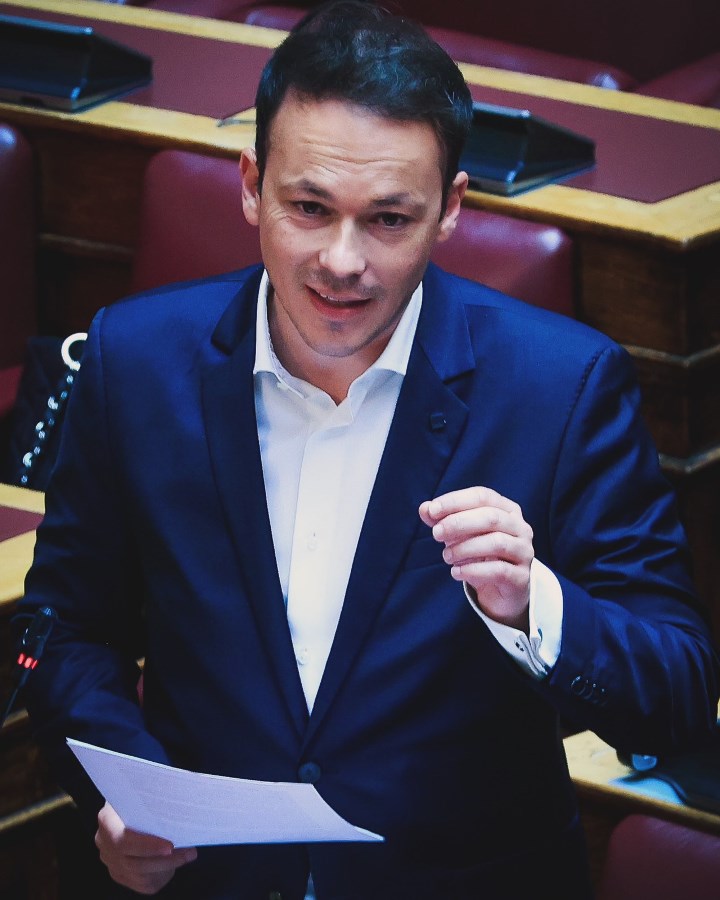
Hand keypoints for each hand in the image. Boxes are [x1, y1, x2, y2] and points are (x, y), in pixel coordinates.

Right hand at [95, 801, 196, 894]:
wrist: (133, 807)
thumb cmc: (143, 797)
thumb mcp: (145, 792)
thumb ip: (155, 799)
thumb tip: (179, 802)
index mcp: (107, 818)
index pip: (123, 839)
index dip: (147, 846)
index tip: (170, 846)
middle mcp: (104, 842)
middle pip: (133, 861)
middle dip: (164, 859)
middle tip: (188, 851)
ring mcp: (110, 860)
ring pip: (140, 874)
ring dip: (167, 866)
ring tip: (187, 853)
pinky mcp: (120, 872)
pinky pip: (142, 882)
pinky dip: (162, 874)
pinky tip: (175, 862)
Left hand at [419, 487, 533, 630]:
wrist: (500, 590)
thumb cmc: (479, 554)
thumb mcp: (458, 535)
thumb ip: (441, 520)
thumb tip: (425, 508)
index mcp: (507, 509)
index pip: (482, 496)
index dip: (456, 501)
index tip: (432, 510)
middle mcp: (520, 528)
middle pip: (490, 517)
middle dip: (458, 523)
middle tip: (436, 534)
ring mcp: (524, 552)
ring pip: (496, 543)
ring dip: (465, 548)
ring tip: (446, 556)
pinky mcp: (521, 577)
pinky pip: (499, 570)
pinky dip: (473, 570)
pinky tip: (455, 572)